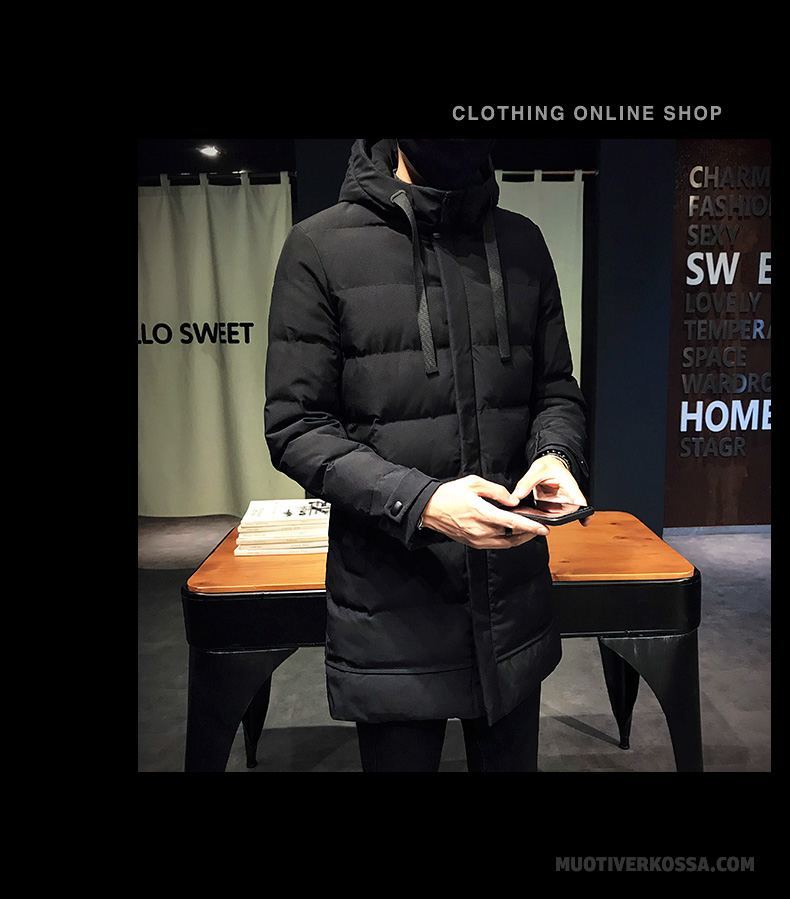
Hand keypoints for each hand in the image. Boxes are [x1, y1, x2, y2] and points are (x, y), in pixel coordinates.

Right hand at [421, 475, 549, 547]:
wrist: (429, 509)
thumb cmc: (449, 495)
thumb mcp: (473, 483)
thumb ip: (496, 491)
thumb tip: (512, 500)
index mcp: (482, 513)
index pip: (512, 523)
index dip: (530, 526)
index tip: (543, 528)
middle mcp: (481, 530)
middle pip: (512, 535)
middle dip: (528, 531)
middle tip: (539, 525)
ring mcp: (477, 539)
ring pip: (506, 543)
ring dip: (519, 538)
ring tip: (529, 530)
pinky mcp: (474, 543)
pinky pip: (496, 545)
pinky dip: (508, 541)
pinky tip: (512, 533)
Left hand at [511, 456, 592, 527]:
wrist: (546, 467)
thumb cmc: (548, 466)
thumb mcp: (537, 470)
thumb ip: (527, 482)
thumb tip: (517, 496)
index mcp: (570, 487)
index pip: (580, 501)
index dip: (584, 513)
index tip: (583, 521)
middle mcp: (567, 499)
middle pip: (567, 514)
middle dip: (555, 519)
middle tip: (541, 520)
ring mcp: (558, 505)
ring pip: (553, 518)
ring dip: (543, 520)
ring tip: (530, 520)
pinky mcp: (548, 508)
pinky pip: (543, 516)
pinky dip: (536, 518)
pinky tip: (526, 516)